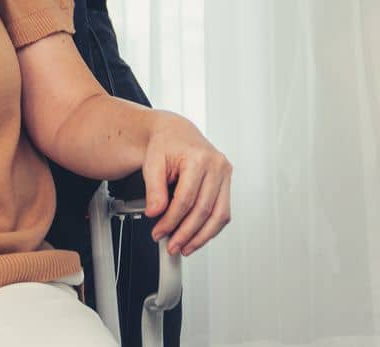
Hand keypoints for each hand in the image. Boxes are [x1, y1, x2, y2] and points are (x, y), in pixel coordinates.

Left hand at [141, 113, 232, 257]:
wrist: (176, 132)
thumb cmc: (165, 144)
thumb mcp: (152, 163)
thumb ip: (154, 189)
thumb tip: (156, 213)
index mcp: (198, 158)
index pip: (186, 199)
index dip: (171, 220)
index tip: (159, 232)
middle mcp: (217, 165)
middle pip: (204, 210)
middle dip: (186, 233)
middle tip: (172, 245)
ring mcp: (225, 173)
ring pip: (219, 215)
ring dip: (202, 236)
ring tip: (185, 247)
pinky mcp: (227, 181)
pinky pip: (223, 211)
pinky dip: (211, 228)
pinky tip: (197, 236)